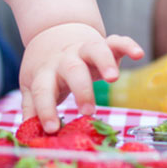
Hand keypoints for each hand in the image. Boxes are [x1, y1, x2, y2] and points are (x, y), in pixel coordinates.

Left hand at [19, 23, 143, 131]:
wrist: (53, 32)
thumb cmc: (45, 68)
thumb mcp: (32, 85)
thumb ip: (32, 107)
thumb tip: (28, 135)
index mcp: (45, 72)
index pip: (42, 90)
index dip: (45, 109)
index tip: (51, 129)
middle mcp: (65, 59)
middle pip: (71, 69)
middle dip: (81, 89)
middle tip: (87, 111)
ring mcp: (84, 49)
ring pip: (95, 50)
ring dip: (104, 62)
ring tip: (112, 79)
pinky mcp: (104, 44)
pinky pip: (117, 41)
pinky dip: (128, 45)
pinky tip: (138, 54)